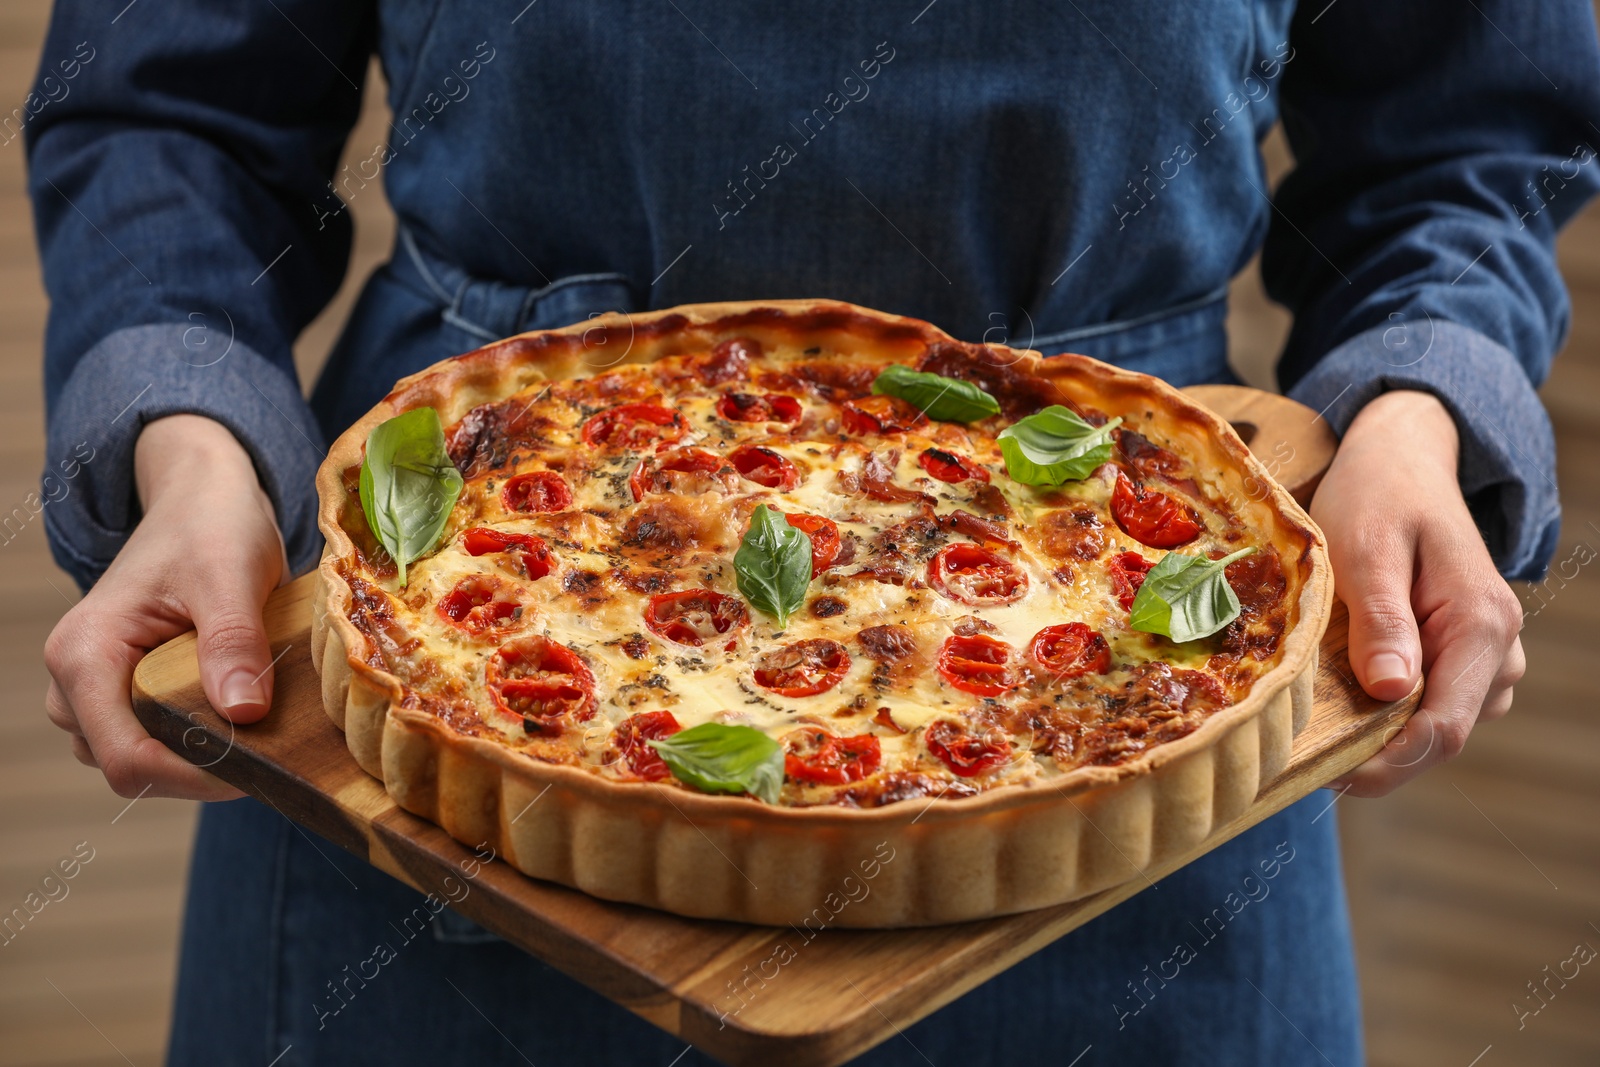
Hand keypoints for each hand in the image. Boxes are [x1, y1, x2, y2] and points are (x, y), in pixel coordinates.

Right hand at [43, 415, 288, 799]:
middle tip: (273, 749)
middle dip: (201, 769)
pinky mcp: (122, 690)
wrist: (201, 498)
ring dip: (202, 756)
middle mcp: (73, 680)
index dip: (193, 776)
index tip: (261, 768)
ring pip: (143, 759)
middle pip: (132, 767)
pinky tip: (245, 718)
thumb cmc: (210, 526)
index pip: (126, 757)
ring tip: (262, 729)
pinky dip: (199, 739)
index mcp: (83, 654)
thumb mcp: (230, 575)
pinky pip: (154, 738)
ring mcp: (93, 690)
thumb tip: (243, 713)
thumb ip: (232, 641)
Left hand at [1310, 390, 1524, 796]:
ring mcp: (1486, 661)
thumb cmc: (1378, 498)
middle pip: (1438, 737)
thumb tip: (1389, 691)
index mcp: (1481, 625)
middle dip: (1374, 755)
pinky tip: (1337, 703)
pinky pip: (1427, 706)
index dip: (1385, 764)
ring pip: (1432, 727)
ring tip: (1309, 728)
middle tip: (1298, 761)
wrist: (1402, 464)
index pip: (1442, 727)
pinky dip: (1383, 713)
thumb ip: (1381, 619)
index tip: (1325, 776)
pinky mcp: (1464, 661)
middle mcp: (1498, 652)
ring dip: (1376, 736)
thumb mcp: (1367, 549)